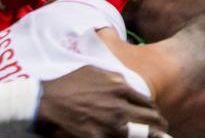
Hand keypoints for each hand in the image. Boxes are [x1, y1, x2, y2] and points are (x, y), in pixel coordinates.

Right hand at [35, 65, 168, 137]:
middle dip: (158, 126)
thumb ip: (114, 78)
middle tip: (162, 131)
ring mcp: (111, 124)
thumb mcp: (94, 72)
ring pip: (143, 133)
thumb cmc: (66, 85)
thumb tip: (125, 83)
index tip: (156, 117)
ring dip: (152, 136)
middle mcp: (120, 106)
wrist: (42, 103)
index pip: (147, 103)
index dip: (154, 112)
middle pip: (151, 118)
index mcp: (120, 87)